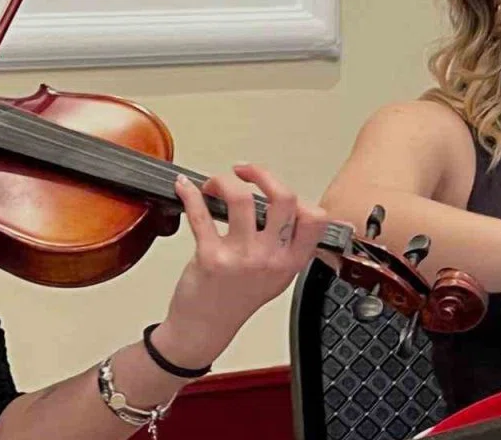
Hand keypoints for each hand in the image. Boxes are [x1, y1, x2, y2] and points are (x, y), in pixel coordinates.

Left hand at [151, 164, 328, 368]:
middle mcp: (271, 259)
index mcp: (291, 262)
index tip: (274, 189)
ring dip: (223, 181)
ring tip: (213, 185)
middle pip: (283, 198)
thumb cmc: (235, 300)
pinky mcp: (211, 257)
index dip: (297, 195)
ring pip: (241, 198)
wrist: (204, 328)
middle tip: (243, 172)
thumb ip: (284, 245)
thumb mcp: (274, 276)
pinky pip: (201, 213)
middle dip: (261, 174)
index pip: (315, 219)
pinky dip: (190, 194)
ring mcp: (242, 258)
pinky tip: (185, 189)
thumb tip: (282, 205)